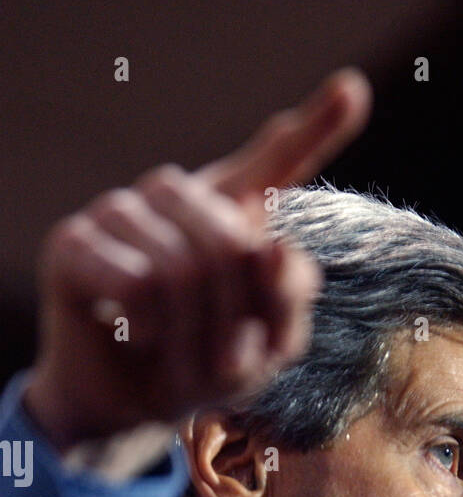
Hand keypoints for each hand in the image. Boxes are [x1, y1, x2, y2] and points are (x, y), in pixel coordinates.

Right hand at [24, 67, 371, 453]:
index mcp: (233, 211)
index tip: (353, 92)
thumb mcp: (266, 346)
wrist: (130, 405)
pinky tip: (138, 335)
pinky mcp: (74, 241)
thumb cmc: (203, 366)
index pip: (276, 161)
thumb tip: (278, 246)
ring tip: (175, 351)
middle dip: (233, 321)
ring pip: (181, 268)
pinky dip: (148, 327)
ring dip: (190, 335)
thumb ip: (288, 298)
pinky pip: (136, 282)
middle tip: (219, 361)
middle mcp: (177, 195)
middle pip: (231, 245)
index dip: (316, 128)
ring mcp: (121, 210)